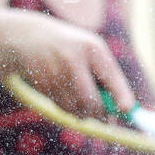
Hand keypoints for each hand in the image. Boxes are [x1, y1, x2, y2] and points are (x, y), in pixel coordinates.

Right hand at [6, 11, 136, 117]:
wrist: (28, 37)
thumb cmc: (71, 47)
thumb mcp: (91, 50)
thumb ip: (106, 76)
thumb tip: (123, 109)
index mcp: (91, 48)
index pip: (111, 75)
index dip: (120, 95)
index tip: (127, 110)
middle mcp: (72, 59)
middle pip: (90, 100)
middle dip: (100, 113)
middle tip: (106, 117)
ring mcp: (54, 72)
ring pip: (75, 108)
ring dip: (84, 112)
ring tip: (85, 103)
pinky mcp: (40, 83)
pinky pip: (61, 106)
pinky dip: (69, 108)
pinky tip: (67, 95)